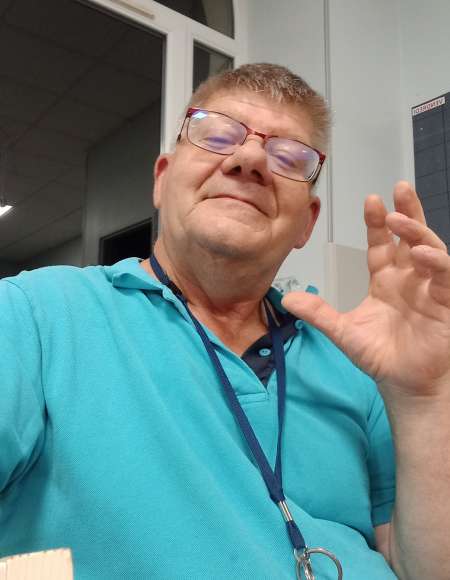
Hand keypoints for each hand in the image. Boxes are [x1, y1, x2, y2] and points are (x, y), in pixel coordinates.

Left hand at [282, 181, 449, 398]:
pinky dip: (436, 262)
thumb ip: (319, 315)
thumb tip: (288, 300)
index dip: (377, 223)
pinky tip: (420, 254)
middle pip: (410, 237)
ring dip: (417, 232)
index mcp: (385, 280)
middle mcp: (408, 278)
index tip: (370, 201)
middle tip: (399, 188)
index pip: (381, 244)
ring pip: (429, 249)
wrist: (403, 383)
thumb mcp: (344, 332)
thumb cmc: (379, 356)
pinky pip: (445, 276)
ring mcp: (429, 288)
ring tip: (400, 220)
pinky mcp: (445, 302)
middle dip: (407, 211)